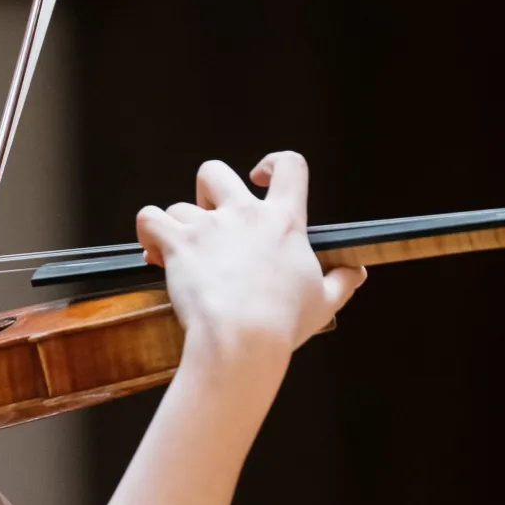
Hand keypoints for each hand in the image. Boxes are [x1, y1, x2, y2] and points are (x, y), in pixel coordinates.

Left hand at [135, 152, 366, 380]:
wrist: (242, 341)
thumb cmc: (282, 324)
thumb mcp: (324, 302)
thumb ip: (342, 281)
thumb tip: (357, 271)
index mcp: (283, 221)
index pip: (289, 166)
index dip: (273, 163)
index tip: (261, 177)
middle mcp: (243, 214)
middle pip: (214, 171)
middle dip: (206, 192)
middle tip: (209, 222)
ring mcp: (208, 227)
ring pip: (178, 205)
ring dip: (178, 227)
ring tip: (182, 256)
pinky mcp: (178, 244)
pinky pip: (149, 219)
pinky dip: (148, 232)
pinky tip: (154, 252)